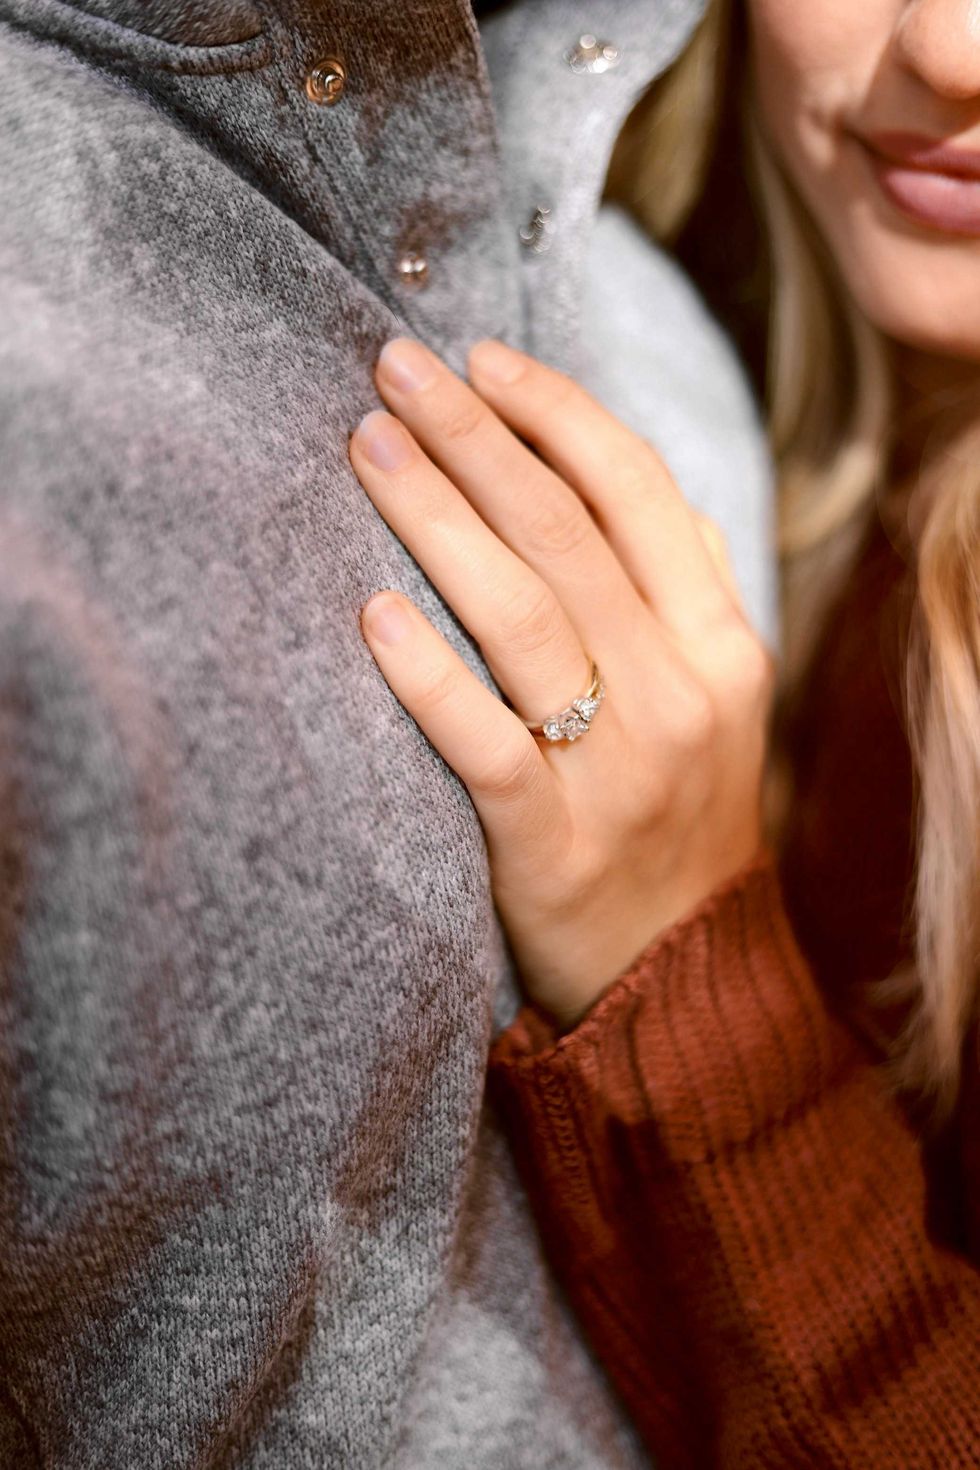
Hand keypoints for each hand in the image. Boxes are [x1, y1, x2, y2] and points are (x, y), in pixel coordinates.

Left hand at [349, 337, 775, 1029]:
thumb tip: (652, 491)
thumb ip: (690, 591)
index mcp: (721, 643)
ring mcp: (620, 770)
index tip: (481, 358)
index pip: (638, 492)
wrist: (681, 972)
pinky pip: (486, 745)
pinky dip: (428, 676)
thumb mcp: (720, 698)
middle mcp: (680, 692)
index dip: (557, 413)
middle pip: (566, 534)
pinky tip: (371, 615)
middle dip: (475, 437)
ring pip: (523, 618)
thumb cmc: (678, 814)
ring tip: (367, 448)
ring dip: (437, 520)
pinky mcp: (553, 844)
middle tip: (393, 369)